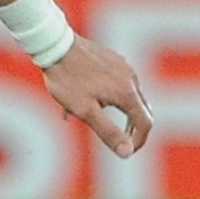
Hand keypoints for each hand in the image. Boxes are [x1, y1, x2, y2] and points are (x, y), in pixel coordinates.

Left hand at [43, 36, 152, 157]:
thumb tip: (127, 153)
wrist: (54, 45)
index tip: (126, 151)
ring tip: (87, 117)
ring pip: (126, 95)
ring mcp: (122, 66)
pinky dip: (106, 96)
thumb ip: (108, 132)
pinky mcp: (113, 59)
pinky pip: (116, 82)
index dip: (138, 141)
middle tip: (116, 141)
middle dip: (131, 128)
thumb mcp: (85, 111)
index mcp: (127, 92)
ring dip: (114, 111)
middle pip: (140, 109)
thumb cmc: (67, 80)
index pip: (145, 123)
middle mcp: (130, 78)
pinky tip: (83, 99)